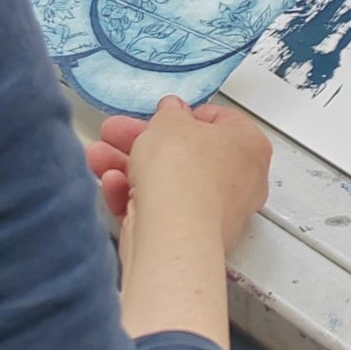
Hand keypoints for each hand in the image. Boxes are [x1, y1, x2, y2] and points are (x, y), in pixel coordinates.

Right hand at [86, 98, 271, 253]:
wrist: (171, 232)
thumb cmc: (184, 175)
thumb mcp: (169, 120)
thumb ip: (170, 111)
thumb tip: (173, 112)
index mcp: (249, 146)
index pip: (219, 121)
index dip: (184, 115)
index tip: (163, 115)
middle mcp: (240, 182)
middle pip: (186, 154)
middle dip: (144, 143)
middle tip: (119, 133)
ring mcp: (215, 214)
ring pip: (167, 183)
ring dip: (130, 167)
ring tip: (101, 157)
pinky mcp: (188, 238)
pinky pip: (159, 210)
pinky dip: (133, 196)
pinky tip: (113, 185)